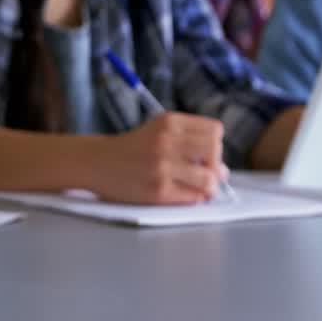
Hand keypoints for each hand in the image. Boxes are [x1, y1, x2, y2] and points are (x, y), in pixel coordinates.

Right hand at [92, 112, 227, 204]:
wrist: (97, 162)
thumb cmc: (132, 148)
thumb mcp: (158, 130)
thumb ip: (189, 140)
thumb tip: (224, 172)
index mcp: (168, 122)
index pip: (215, 131)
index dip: (214, 145)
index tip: (203, 154)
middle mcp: (166, 141)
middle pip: (215, 151)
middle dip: (215, 164)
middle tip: (204, 171)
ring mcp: (161, 166)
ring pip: (209, 178)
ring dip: (210, 186)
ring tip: (200, 187)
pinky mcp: (158, 190)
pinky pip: (193, 197)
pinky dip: (196, 198)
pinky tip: (186, 194)